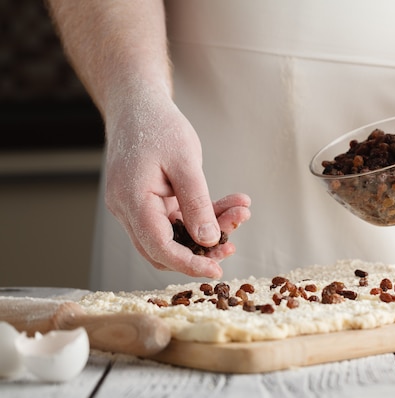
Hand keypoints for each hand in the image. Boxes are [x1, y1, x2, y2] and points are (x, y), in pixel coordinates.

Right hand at [104, 90, 250, 277]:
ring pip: (173, 235)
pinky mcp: (147, 203)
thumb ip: (197, 204)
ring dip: (207, 230)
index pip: (159, 247)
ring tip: (240, 212)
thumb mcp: (185, 162)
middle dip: (201, 250)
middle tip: (232, 245)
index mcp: (131, 200)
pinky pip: (175, 219)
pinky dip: (201, 215)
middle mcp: (128, 209)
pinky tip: (230, 204)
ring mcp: (136, 207)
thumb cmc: (159, 126)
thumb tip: (209, 241)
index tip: (216, 271)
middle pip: (164, 248)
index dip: (189, 263)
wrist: (137, 104)